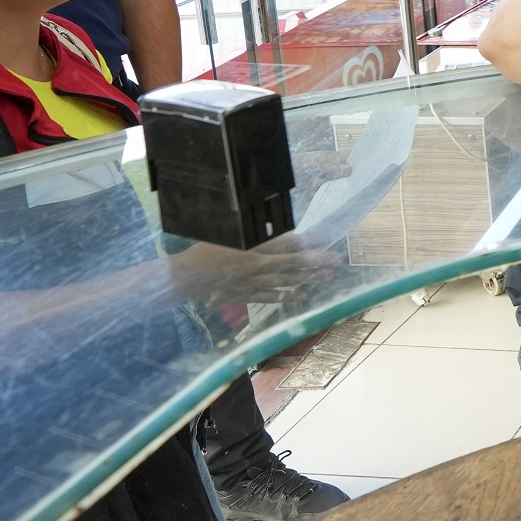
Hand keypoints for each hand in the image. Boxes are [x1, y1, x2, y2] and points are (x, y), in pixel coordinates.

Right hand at [164, 233, 346, 306]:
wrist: (184, 278)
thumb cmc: (202, 251)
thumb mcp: (226, 234)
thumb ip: (249, 231)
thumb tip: (270, 224)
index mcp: (252, 248)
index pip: (286, 243)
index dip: (307, 241)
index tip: (325, 239)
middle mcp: (256, 267)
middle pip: (292, 263)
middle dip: (316, 261)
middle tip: (337, 259)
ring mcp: (252, 283)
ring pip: (286, 281)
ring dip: (308, 278)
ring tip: (327, 276)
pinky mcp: (245, 296)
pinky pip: (269, 297)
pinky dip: (286, 296)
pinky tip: (301, 295)